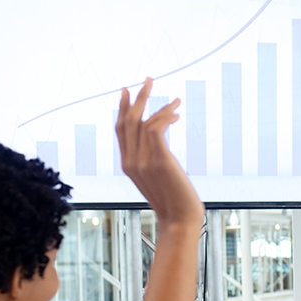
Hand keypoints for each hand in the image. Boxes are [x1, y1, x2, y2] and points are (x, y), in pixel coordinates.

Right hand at [116, 78, 204, 230]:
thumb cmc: (175, 202)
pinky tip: (177, 114)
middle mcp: (130, 161)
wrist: (181, 220)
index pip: (120, 130)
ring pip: (142, 122)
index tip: (128, 92)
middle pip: (127, 121)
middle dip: (138, 98)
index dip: (123, 109)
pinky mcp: (159, 161)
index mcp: (127, 165)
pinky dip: (165, 118)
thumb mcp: (159, 178)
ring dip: (159, 106)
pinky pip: (156, 129)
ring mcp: (143, 161)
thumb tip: (158, 142)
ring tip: (176, 99)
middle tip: (148, 79)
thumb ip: (152, 160)